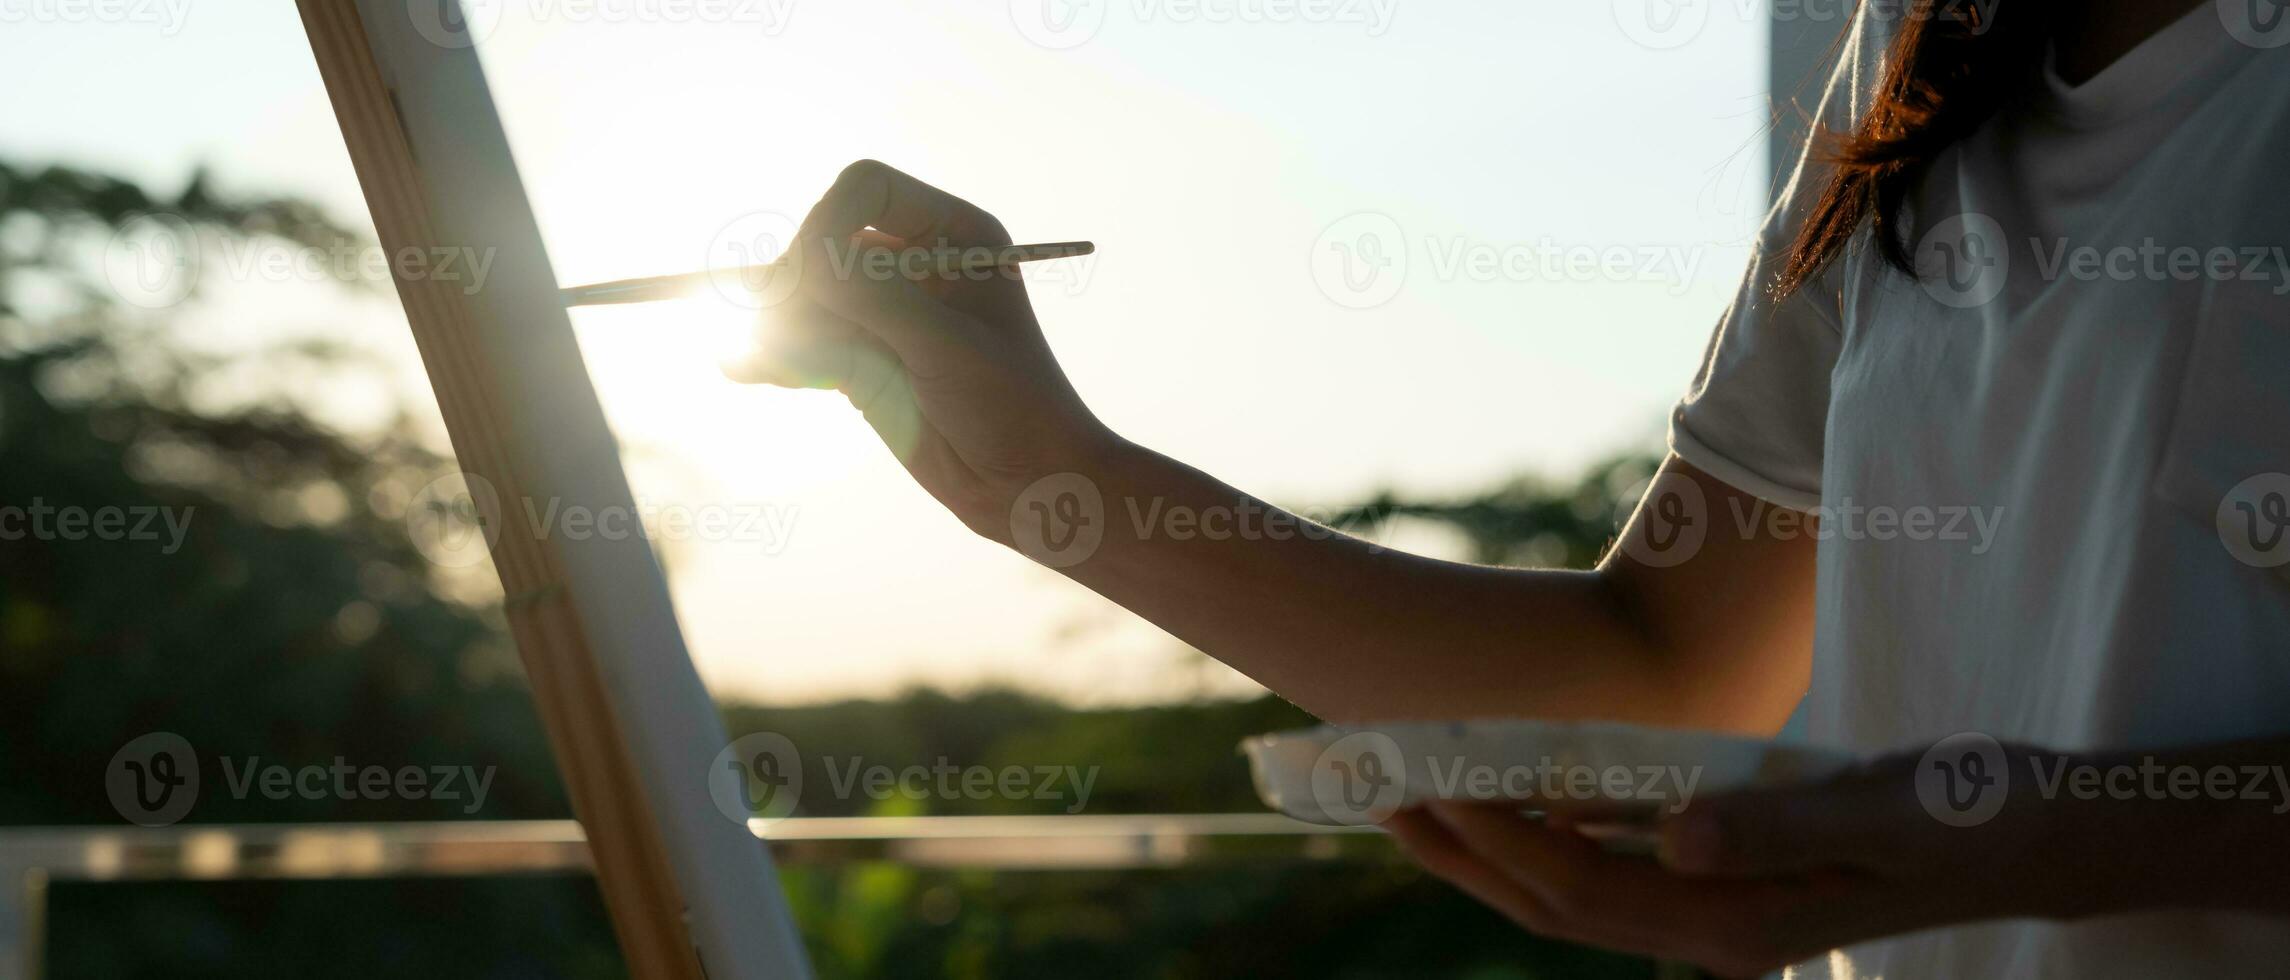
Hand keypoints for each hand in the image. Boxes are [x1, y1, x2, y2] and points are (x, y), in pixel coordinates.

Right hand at [724, 160, 1117, 537]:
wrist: (1028, 484)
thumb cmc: (1014, 406)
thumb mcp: (945, 345)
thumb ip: (875, 297)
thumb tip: (801, 262)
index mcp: (953, 234)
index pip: (866, 189)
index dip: (828, 221)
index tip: (808, 277)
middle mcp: (914, 262)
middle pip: (822, 240)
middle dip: (795, 283)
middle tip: (781, 330)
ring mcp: (883, 313)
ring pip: (802, 295)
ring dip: (776, 324)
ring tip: (755, 361)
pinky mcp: (860, 359)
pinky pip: (800, 340)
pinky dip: (771, 354)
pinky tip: (742, 369)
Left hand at [1381, 746, 2078, 977]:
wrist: (2033, 838)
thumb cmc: (1966, 816)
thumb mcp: (1879, 811)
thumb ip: (1777, 825)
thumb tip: (1671, 837)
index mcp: (1735, 924)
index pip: (1579, 889)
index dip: (1498, 841)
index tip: (1429, 783)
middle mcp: (1713, 930)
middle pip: (1555, 902)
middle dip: (1463, 852)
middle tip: (1377, 792)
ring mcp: (1719, 911)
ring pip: (1576, 889)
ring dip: (1494, 846)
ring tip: (1418, 792)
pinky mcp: (1730, 880)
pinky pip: (1618, 866)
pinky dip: (1559, 834)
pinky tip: (1525, 795)